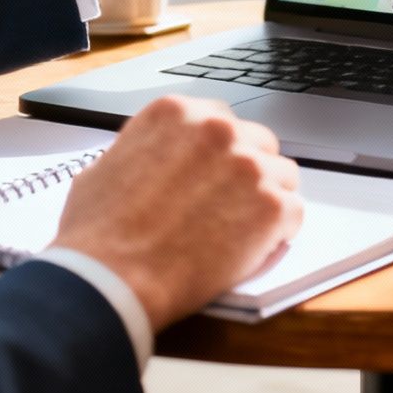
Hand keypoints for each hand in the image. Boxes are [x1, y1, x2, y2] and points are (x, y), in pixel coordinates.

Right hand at [50, 95, 302, 329]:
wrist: (111, 280)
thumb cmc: (98, 234)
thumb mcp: (104, 168)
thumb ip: (143, 152)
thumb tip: (152, 159)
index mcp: (176, 113)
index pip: (221, 119)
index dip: (220, 152)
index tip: (217, 172)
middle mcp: (216, 129)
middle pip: (258, 141)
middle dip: (248, 171)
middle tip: (230, 205)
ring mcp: (248, 166)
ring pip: (282, 174)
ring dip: (267, 199)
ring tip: (241, 230)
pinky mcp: (271, 206)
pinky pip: (295, 211)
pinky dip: (280, 231)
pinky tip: (255, 246)